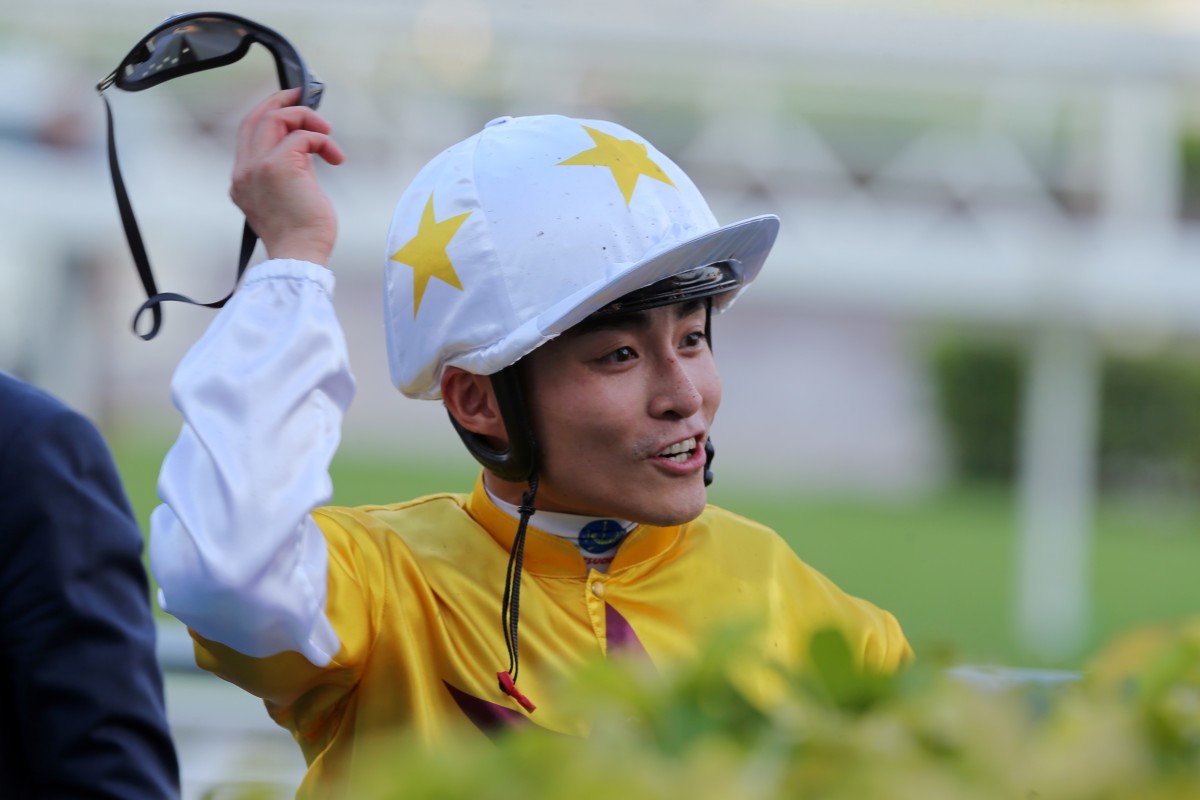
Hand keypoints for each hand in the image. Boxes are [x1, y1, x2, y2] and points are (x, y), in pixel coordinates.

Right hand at [230, 88, 345, 264]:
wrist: (300, 256)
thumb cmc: (301, 235)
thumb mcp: (286, 197)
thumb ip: (287, 170)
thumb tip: (306, 146)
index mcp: (242, 179)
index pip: (248, 132)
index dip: (268, 112)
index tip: (290, 106)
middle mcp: (244, 170)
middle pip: (255, 118)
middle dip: (281, 101)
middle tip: (304, 95)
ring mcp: (257, 167)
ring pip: (275, 118)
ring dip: (305, 118)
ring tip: (327, 134)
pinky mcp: (278, 166)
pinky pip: (302, 137)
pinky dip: (323, 141)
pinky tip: (336, 158)